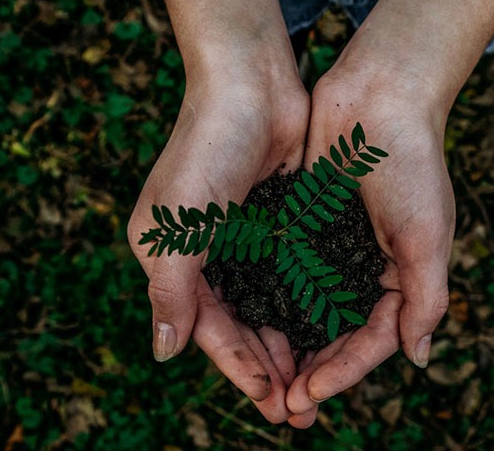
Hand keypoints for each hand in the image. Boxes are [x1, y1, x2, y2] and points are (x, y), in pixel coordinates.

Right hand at [127, 75, 308, 422]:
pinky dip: (308, 306)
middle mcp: (208, 255)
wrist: (251, 83)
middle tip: (300, 410)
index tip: (271, 401)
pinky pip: (293, 277)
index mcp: (173, 259)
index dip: (238, 367)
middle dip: (269, 369)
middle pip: (241, 326)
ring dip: (291, 345)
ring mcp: (245, 240)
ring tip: (317, 384)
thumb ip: (171, 292)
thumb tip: (164, 354)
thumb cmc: (206, 149)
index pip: (208, 328)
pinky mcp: (279, 223)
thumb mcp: (177, 227)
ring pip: (270, 308)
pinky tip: (330, 333)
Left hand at [284, 71, 453, 427]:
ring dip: (287, 347)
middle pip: (336, 336)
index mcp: (401, 278)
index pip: (372, 340)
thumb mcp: (427, 235)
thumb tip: (418, 359)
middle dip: (312, 372)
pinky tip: (247, 324)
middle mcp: (365, 270)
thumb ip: (425, 298)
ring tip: (262, 380)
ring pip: (306, 312)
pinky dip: (270, 301)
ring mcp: (332, 249)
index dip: (343, 372)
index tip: (310, 394)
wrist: (379, 95)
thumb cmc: (412, 164)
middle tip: (282, 407)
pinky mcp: (303, 226)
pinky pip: (285, 273)